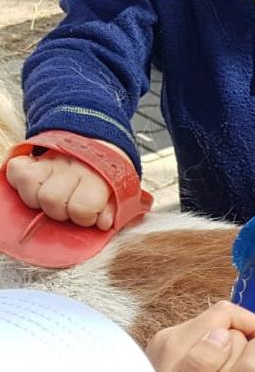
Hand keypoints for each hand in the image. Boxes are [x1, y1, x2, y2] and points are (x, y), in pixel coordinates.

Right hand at [5, 140, 131, 229]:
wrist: (98, 149)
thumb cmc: (108, 179)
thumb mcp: (121, 195)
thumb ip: (115, 210)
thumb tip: (103, 223)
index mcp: (96, 179)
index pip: (81, 208)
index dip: (83, 218)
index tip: (88, 215)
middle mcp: (70, 168)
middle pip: (51, 200)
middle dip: (59, 213)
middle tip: (68, 209)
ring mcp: (49, 162)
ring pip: (29, 186)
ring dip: (38, 200)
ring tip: (52, 200)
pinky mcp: (33, 159)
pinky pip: (16, 170)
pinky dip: (21, 183)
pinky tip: (36, 187)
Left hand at [145, 301, 254, 371]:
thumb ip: (204, 365)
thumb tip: (223, 335)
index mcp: (178, 342)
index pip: (225, 313)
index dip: (252, 326)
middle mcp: (169, 336)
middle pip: (218, 320)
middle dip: (244, 338)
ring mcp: (165, 345)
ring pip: (211, 332)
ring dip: (232, 348)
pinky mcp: (166, 355)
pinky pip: (201, 344)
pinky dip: (219, 356)